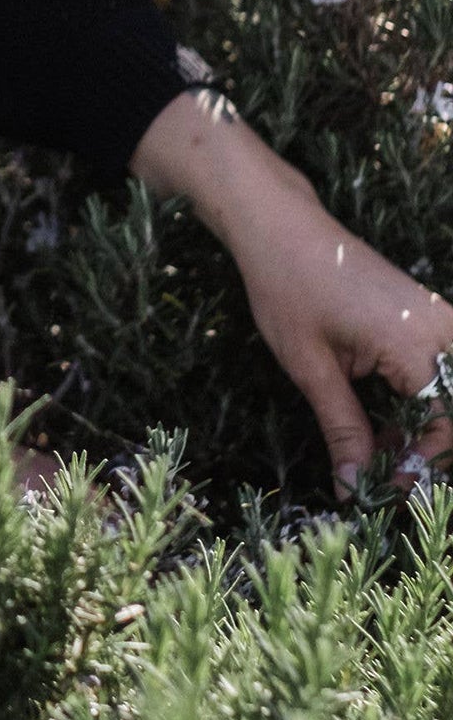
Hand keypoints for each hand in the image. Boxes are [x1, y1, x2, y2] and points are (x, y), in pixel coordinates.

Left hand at [134, 90, 452, 495]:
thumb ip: (342, 429)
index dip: (416, 468)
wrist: (282, 227)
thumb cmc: (288, 288)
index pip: (442, 427)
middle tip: (382, 477)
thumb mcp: (311, 368)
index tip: (382, 492)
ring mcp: (442, 318)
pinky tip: (385, 426)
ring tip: (378, 455)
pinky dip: (421, 405)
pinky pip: (444, 372)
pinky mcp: (432, 316)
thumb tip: (354, 487)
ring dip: (424, 431)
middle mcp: (443, 328)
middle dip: (425, 452)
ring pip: (451, 396)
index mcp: (417, 343)